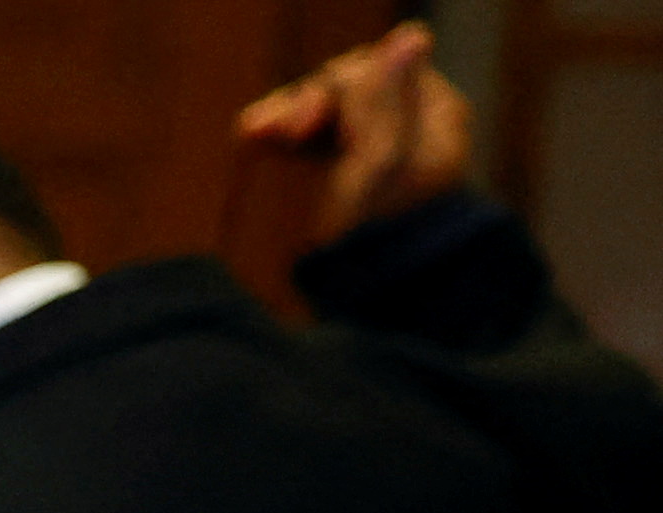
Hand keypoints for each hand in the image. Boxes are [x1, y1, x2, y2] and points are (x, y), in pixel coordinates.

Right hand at [241, 22, 472, 246]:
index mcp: (433, 112)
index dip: (330, 89)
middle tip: (261, 134)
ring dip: (289, 116)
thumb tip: (410, 36)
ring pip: (330, 108)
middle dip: (304, 104)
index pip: (374, 68)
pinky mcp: (355, 170)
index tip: (299, 128)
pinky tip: (256, 139)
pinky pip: (321, 133)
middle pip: (349, 86)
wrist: (384, 302)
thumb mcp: (382, 166)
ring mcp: (383, 145)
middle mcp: (414, 121)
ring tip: (252, 136)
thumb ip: (388, 100)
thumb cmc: (384, 241)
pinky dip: (289, 133)